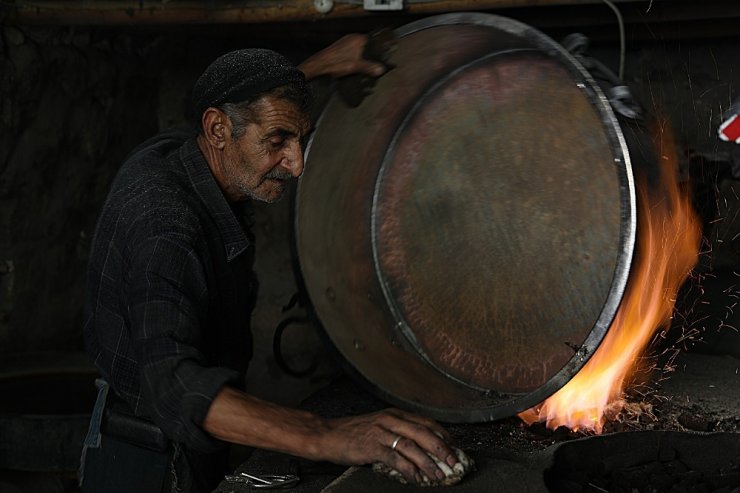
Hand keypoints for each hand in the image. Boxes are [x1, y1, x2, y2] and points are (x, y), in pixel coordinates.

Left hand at [298, 34, 387, 79]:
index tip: (379, 57)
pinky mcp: (340, 47)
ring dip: (360, 57)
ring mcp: (345, 42)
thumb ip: (369, 67)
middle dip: (368, 55)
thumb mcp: (356, 66)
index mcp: (358, 39)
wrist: (320, 64)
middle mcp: (351, 38)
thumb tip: (380, 69)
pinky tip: (351, 65)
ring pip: (358, 49)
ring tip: (361, 66)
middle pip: (365, 46)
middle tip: (371, 64)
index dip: (376, 50)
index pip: (372, 42)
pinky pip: (350, 51)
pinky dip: (353, 57)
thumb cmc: (336, 63)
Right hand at [315, 408, 457, 483]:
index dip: (443, 435)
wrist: (327, 435)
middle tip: (453, 462)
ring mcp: (381, 432)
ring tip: (438, 475)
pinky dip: (408, 469)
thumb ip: (399, 433)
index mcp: (394, 414)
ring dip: (428, 462)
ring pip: (412, 446)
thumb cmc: (353, 433)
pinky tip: (416, 478)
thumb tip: (422, 449)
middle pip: (423, 432)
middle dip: (442, 448)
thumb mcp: (379, 426)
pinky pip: (395, 459)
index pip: (426, 422)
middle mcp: (390, 419)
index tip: (454, 448)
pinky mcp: (372, 446)